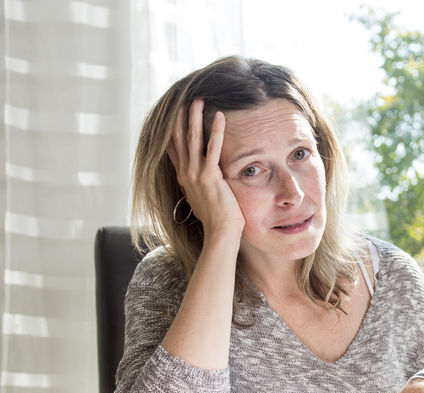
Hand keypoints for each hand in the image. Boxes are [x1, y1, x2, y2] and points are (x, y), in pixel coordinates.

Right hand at [166, 98, 244, 236]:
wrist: (220, 232)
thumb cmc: (215, 218)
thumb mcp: (201, 197)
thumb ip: (196, 184)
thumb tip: (194, 179)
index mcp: (183, 177)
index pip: (173, 147)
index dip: (172, 128)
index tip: (174, 112)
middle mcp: (185, 173)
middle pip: (179, 138)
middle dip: (181, 117)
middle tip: (185, 98)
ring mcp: (196, 174)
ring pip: (192, 139)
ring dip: (195, 117)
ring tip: (199, 100)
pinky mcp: (210, 177)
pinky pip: (213, 149)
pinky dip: (216, 131)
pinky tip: (220, 117)